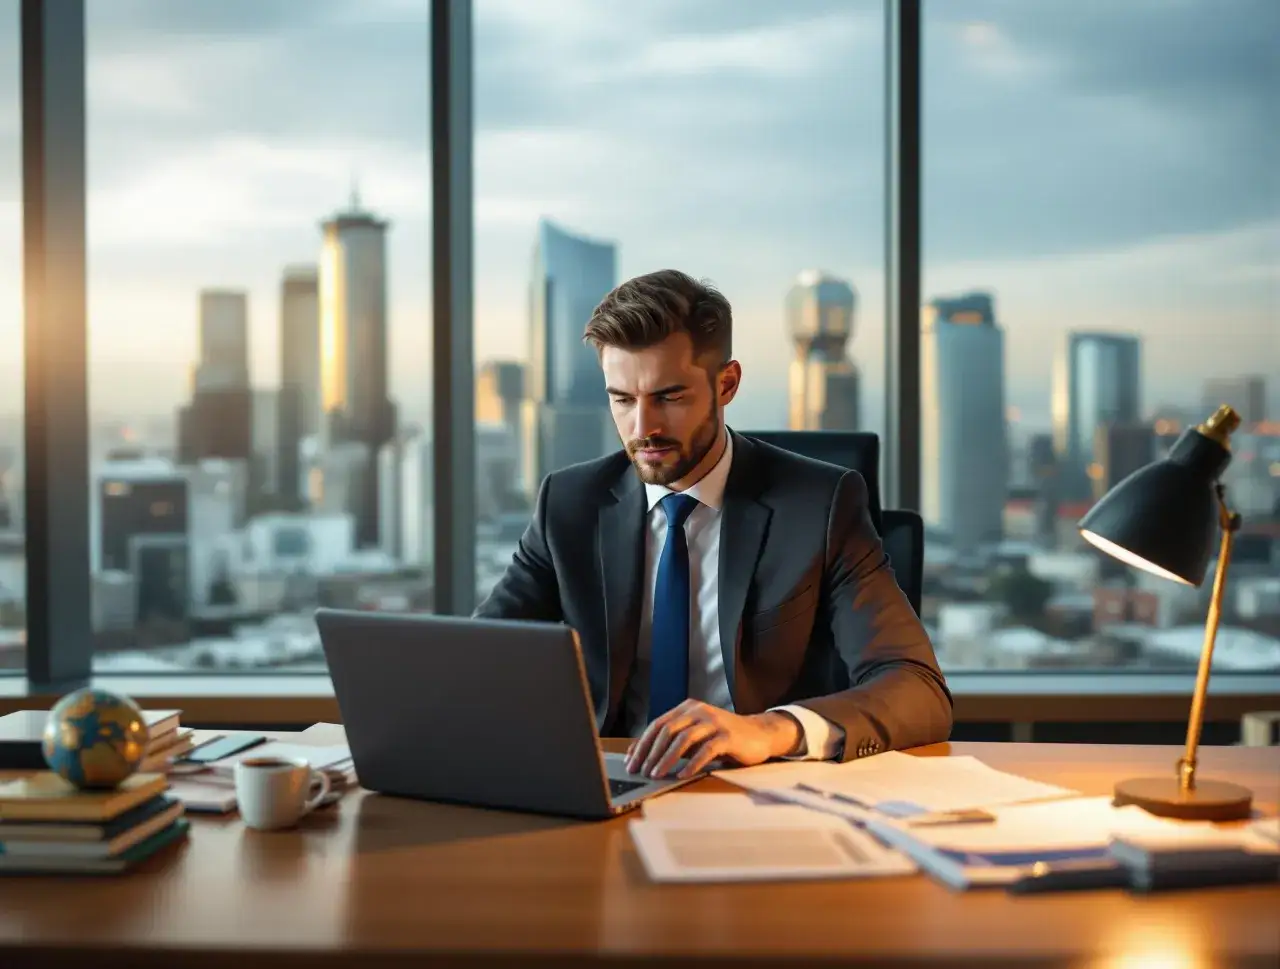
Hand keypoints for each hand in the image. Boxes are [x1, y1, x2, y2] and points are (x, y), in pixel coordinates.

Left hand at [624, 700, 801, 779]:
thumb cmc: (722, 738)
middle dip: (651, 753)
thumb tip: (637, 754)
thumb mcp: (694, 737)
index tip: (631, 764)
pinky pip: (706, 750)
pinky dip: (692, 763)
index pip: (658, 725)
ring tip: (657, 775)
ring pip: (683, 739)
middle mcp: (698, 711)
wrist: (759, 734)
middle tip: (642, 772)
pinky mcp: (728, 736)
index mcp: (687, 709)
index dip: (642, 744)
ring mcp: (714, 722)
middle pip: (667, 730)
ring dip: (667, 759)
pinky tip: (683, 775)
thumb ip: (671, 742)